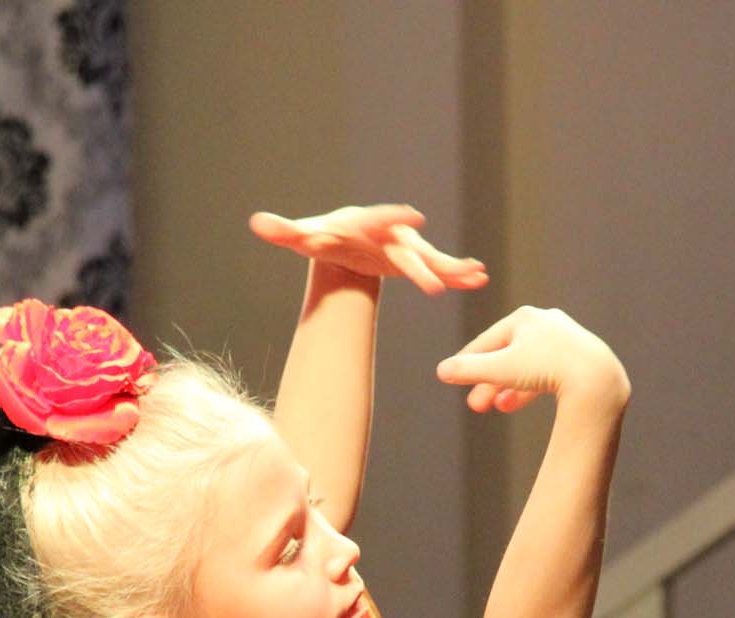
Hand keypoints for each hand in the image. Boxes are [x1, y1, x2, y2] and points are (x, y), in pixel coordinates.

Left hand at [249, 205, 486, 295]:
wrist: (343, 241)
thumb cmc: (322, 236)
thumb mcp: (302, 236)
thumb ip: (283, 230)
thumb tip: (257, 223)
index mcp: (366, 223)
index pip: (380, 220)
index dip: (394, 219)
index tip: (411, 217)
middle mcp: (391, 233)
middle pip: (408, 251)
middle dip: (422, 267)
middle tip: (436, 284)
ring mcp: (406, 248)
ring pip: (430, 259)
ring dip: (451, 268)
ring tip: (476, 275)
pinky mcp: (414, 262)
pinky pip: (438, 269)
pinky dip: (456, 274)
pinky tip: (478, 279)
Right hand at [436, 306, 628, 413]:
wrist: (595, 377)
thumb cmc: (547, 368)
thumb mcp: (501, 369)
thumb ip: (470, 370)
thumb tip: (441, 371)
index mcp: (524, 317)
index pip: (487, 340)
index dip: (468, 361)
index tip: (453, 377)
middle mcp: (545, 321)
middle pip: (507, 354)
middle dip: (488, 382)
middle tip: (475, 406)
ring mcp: (564, 338)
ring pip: (527, 365)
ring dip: (507, 387)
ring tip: (496, 407)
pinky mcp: (579, 357)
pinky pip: (547, 371)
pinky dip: (529, 387)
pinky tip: (516, 404)